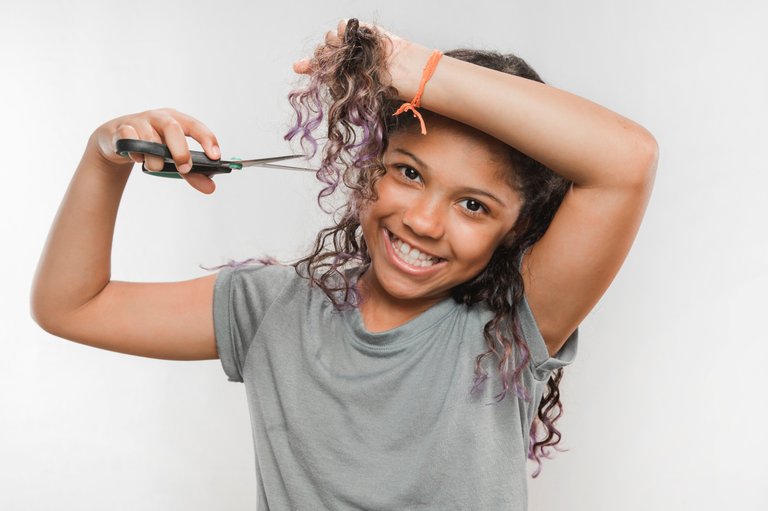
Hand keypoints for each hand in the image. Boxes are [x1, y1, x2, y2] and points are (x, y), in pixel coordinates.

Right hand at [88, 108, 219, 194]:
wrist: (119, 141)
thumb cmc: (153, 146)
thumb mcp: (174, 159)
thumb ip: (192, 174)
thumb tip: (211, 187)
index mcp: (177, 120)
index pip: (195, 126)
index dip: (207, 139)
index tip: (215, 156)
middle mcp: (159, 117)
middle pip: (173, 128)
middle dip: (180, 150)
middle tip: (184, 168)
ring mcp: (140, 121)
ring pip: (150, 138)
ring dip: (154, 158)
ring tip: (155, 166)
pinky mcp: (122, 129)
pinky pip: (129, 139)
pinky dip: (135, 152)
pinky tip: (137, 158)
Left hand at [292, 19, 417, 95]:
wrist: (395, 70)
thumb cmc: (374, 82)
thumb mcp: (341, 81)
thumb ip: (318, 69)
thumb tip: (296, 65)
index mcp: (337, 72)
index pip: (317, 61)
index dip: (318, 62)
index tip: (325, 67)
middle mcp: (342, 56)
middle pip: (321, 48)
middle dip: (327, 55)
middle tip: (343, 62)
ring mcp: (349, 42)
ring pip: (329, 37)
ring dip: (337, 44)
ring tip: (352, 54)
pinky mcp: (358, 29)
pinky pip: (342, 24)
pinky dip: (345, 31)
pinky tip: (353, 40)